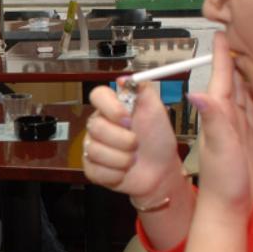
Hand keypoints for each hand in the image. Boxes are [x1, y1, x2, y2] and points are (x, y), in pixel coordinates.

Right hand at [84, 77, 181, 203]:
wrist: (161, 171)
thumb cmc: (158, 141)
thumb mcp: (156, 111)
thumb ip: (143, 90)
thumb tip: (124, 78)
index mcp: (112, 108)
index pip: (97, 95)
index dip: (111, 108)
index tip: (128, 119)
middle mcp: (99, 125)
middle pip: (96, 127)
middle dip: (123, 140)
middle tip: (136, 143)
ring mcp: (92, 147)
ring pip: (95, 150)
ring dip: (122, 159)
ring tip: (132, 159)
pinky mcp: (91, 168)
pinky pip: (96, 170)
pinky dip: (115, 173)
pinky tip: (124, 171)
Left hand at [186, 32, 252, 218]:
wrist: (227, 208)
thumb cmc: (222, 181)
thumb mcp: (219, 147)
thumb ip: (212, 120)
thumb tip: (195, 92)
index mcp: (218, 115)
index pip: (220, 79)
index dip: (221, 57)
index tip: (221, 33)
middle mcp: (224, 118)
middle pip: (230, 82)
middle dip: (232, 59)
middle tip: (235, 35)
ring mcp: (234, 129)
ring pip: (239, 94)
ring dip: (241, 75)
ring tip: (243, 56)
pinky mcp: (243, 139)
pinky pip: (247, 110)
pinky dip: (249, 96)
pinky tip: (250, 89)